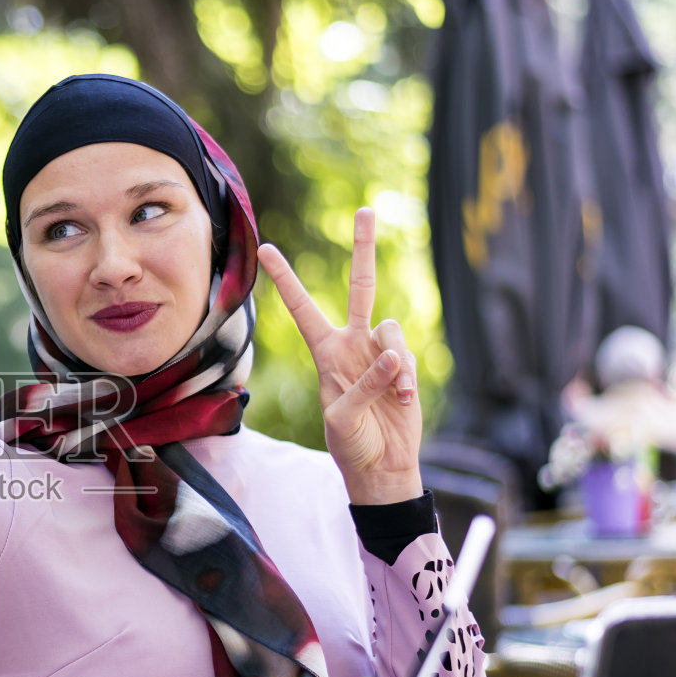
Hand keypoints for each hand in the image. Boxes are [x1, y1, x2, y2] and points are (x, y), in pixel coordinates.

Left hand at [256, 208, 422, 505]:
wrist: (383, 466)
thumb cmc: (351, 444)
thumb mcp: (341, 418)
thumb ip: (364, 385)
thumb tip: (392, 356)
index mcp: (324, 352)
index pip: (302, 308)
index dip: (285, 279)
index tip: (267, 249)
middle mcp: (352, 344)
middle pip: (360, 287)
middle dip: (364, 249)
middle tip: (366, 210)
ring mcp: (381, 352)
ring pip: (392, 328)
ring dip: (394, 361)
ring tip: (394, 395)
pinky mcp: (406, 366)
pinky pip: (409, 357)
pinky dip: (406, 380)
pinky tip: (402, 402)